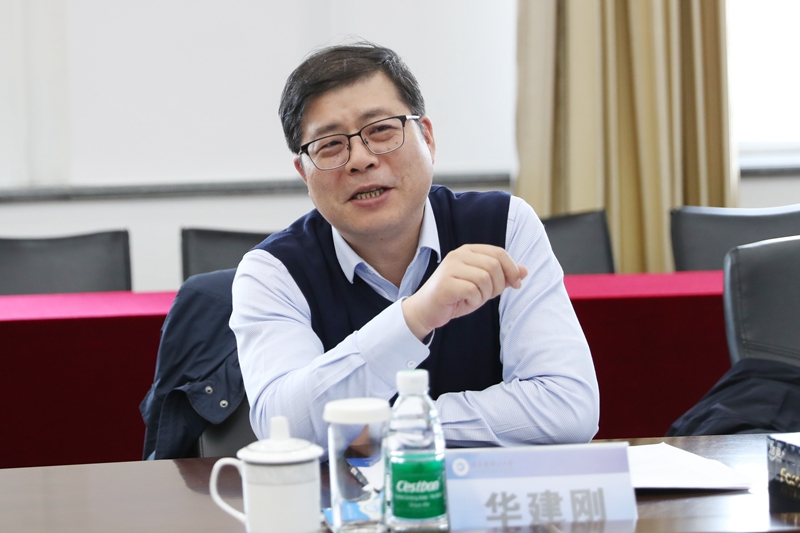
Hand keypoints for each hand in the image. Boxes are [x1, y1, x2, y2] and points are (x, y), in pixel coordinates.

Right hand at [402, 244, 527, 340]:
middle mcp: (458, 255)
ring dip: (485, 294)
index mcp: (468, 251)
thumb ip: (502, 276)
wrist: (426, 310)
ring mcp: (450, 268)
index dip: (512, 269)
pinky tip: (464, 303)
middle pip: (494, 265)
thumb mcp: (483, 286)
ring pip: (485, 278)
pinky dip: (474, 301)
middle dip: (499, 284)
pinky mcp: (446, 284)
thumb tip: (525, 270)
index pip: (499, 253)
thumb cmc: (455, 297)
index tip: (516, 284)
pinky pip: (473, 291)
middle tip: (489, 296)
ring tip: (473, 299)